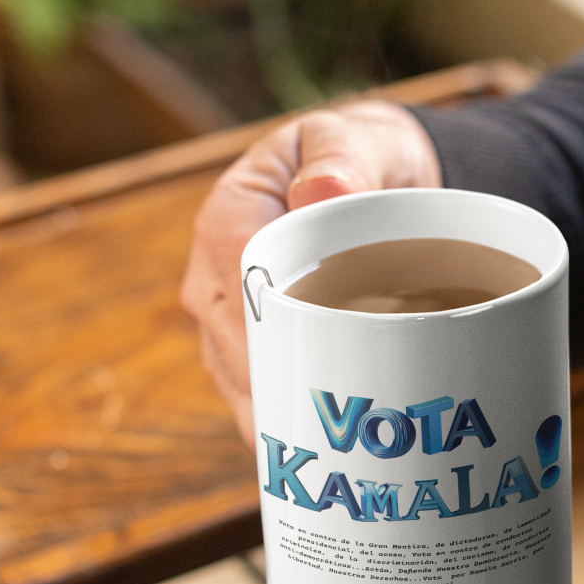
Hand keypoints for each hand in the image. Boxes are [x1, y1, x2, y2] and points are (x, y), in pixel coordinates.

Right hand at [181, 99, 441, 442]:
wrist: (370, 181)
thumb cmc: (361, 158)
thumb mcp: (359, 141)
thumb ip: (343, 159)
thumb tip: (322, 190)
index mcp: (230, 217)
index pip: (242, 288)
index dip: (283, 330)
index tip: (338, 361)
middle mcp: (213, 275)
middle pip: (239, 350)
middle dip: (293, 385)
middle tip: (357, 421)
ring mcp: (224, 320)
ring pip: (243, 386)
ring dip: (292, 411)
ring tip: (348, 439)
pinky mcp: (246, 352)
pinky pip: (258, 399)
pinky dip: (293, 419)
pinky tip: (332, 442)